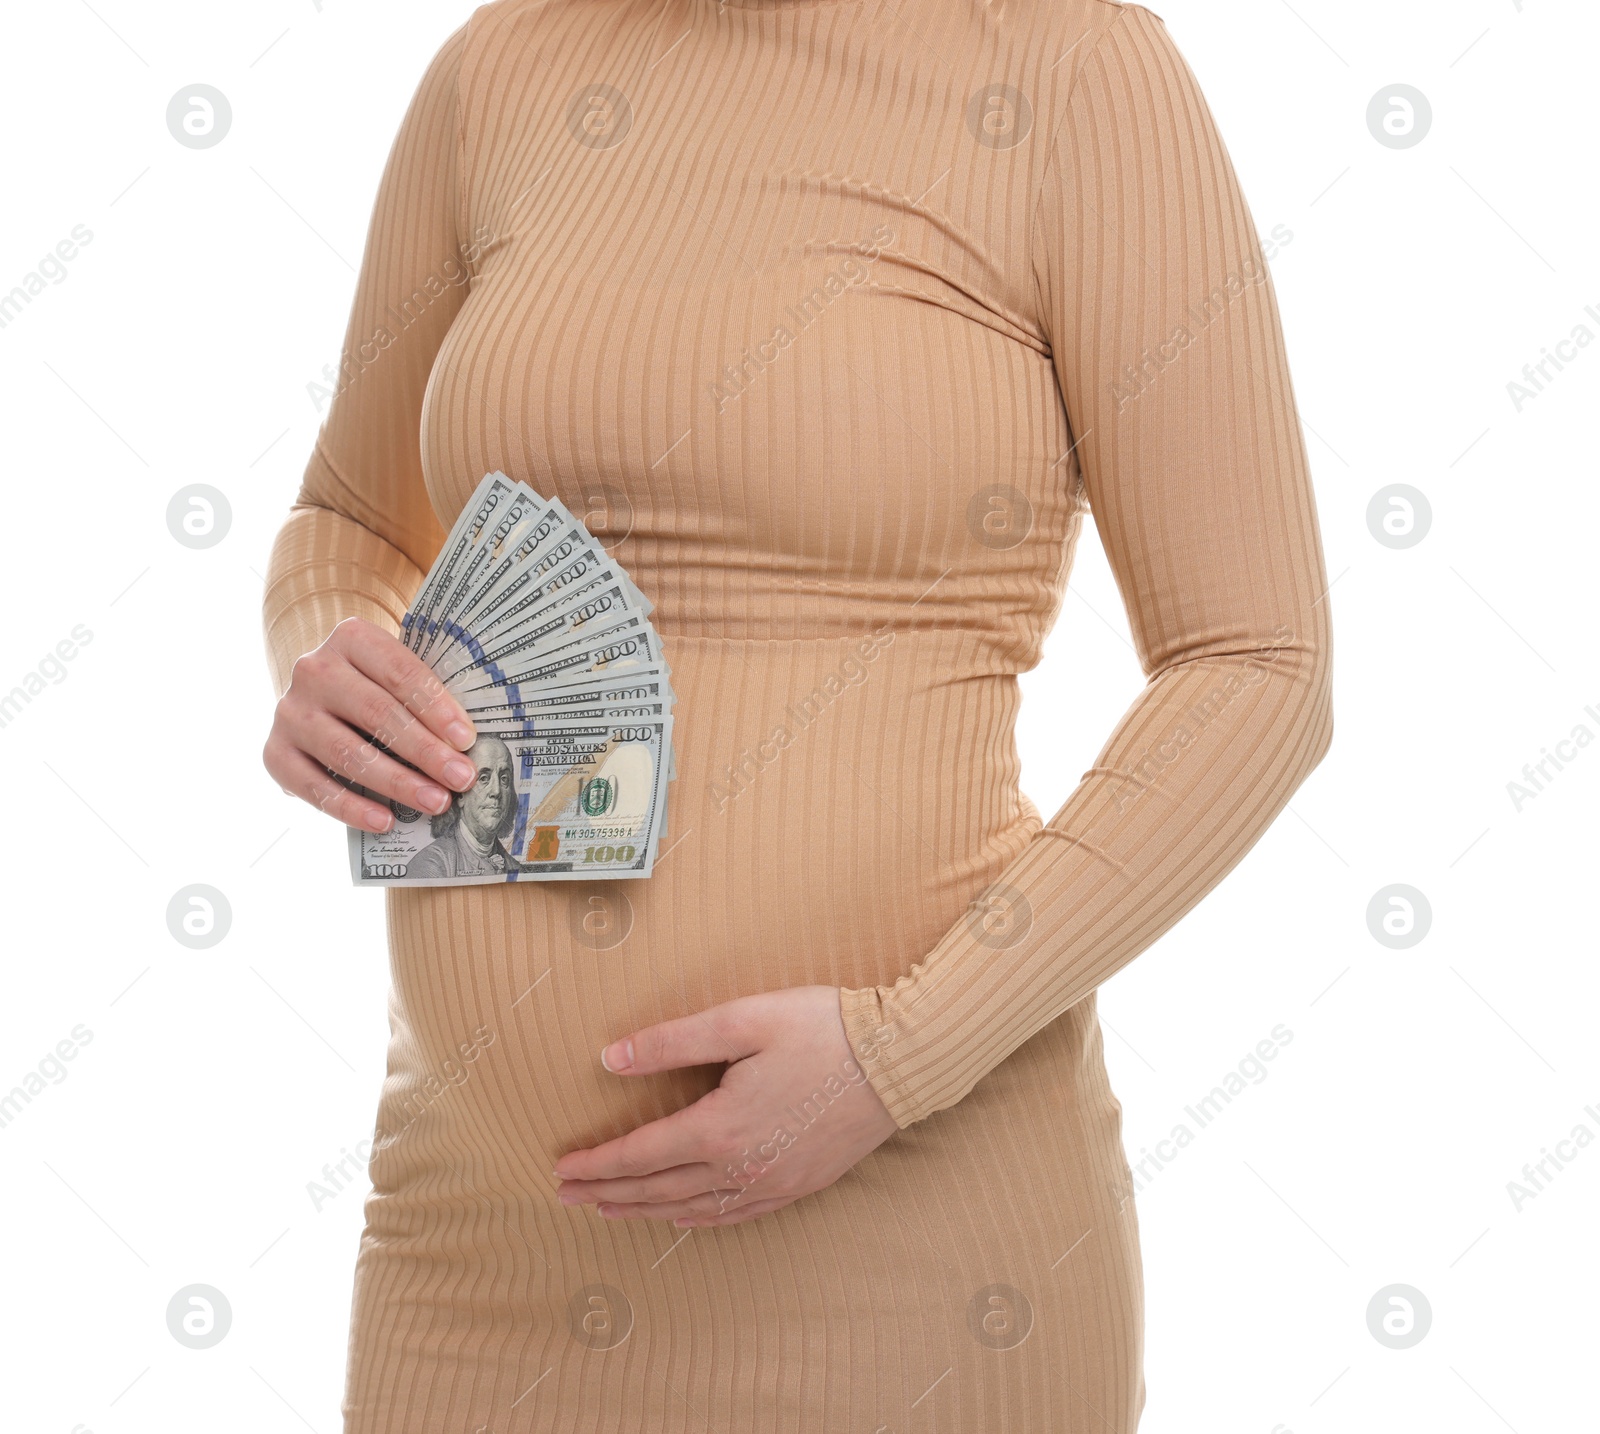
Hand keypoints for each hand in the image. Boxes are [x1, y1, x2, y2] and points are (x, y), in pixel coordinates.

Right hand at [263, 616, 479, 832]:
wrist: (317, 698)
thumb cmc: (376, 688)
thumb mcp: (397, 676)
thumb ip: (425, 697)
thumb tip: (467, 745)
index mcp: (351, 638)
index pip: (400, 672)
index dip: (436, 708)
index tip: (467, 740)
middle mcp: (314, 670)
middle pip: (377, 714)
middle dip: (425, 751)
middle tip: (461, 778)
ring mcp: (290, 712)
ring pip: (347, 752)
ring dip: (397, 782)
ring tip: (436, 801)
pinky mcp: (275, 752)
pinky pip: (313, 786)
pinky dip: (350, 808)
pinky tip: (384, 821)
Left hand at [554, 986, 897, 1227]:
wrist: (899, 1058)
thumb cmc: (822, 1028)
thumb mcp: (742, 1019)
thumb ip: (672, 1041)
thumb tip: (610, 1059)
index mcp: (720, 1127)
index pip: (639, 1155)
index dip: (596, 1164)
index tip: (560, 1169)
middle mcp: (741, 1167)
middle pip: (657, 1189)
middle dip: (606, 1192)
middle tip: (565, 1197)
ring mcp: (772, 1183)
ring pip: (692, 1209)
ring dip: (644, 1211)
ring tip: (608, 1211)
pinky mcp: (800, 1184)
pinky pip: (735, 1215)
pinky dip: (698, 1220)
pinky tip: (682, 1219)